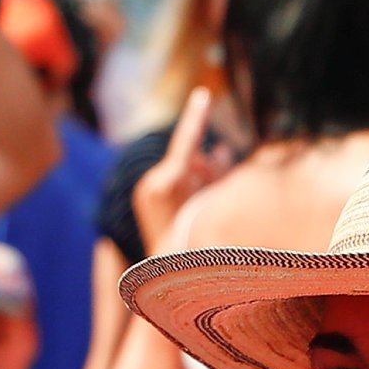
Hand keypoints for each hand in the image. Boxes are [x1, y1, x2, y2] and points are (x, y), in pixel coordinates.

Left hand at [131, 87, 233, 253]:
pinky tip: (200, 193)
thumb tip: (220, 151)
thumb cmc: (197, 240)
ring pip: (182, 170)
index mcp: (166, 183)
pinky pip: (173, 181)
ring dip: (200, 178)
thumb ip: (218, 177)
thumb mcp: (213, 204)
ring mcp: (146, 190)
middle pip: (189, 159)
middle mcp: (152, 184)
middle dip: (208, 166)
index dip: (196, 117)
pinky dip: (189, 185)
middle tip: (223, 174)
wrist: (169, 273)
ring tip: (210, 195)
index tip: (203, 94)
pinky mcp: (145, 197)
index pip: (185, 142)